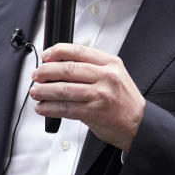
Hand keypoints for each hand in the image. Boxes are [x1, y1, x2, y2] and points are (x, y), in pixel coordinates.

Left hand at [30, 44, 144, 151]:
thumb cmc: (124, 99)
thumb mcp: (115, 74)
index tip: (46, 56)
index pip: (79, 51)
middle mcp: (106, 77)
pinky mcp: (93, 112)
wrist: (138, 123)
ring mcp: (99, 95)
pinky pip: (65, 108)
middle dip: (46, 71)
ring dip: (44, 91)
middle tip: (37, 75)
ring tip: (36, 92)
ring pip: (63, 89)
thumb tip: (61, 63)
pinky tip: (43, 107)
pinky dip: (50, 108)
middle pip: (68, 69)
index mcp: (110, 63)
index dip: (58, 51)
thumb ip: (93, 66)